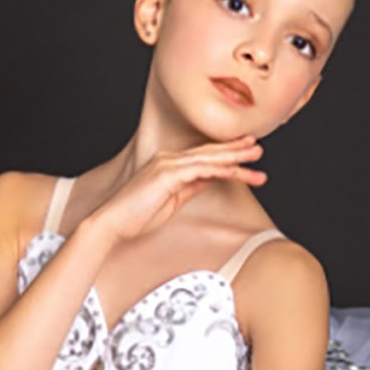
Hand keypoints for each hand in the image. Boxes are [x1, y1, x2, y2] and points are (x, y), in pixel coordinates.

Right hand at [83, 137, 267, 244]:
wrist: (113, 223)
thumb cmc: (136, 217)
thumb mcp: (171, 201)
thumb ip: (190, 187)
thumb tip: (209, 180)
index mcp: (168, 165)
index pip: (203, 157)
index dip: (225, 153)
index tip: (244, 152)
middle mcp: (169, 159)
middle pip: (209, 152)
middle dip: (235, 149)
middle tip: (257, 146)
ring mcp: (168, 165)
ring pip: (210, 158)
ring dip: (235, 158)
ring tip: (256, 157)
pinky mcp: (168, 174)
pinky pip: (203, 170)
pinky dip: (223, 170)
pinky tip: (239, 172)